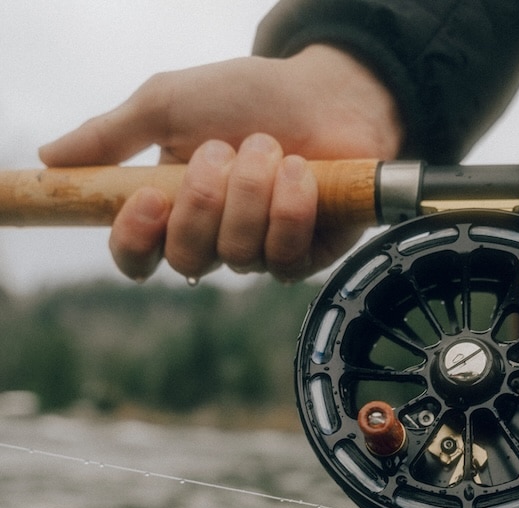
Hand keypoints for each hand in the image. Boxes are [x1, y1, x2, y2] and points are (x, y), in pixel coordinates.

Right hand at [38, 46, 403, 281]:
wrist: (326, 93)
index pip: (137, 256)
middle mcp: (214, 238)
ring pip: (237, 254)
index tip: (150, 200)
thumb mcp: (169, 104)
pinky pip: (283, 258)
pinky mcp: (304, 256)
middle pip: (186, 260)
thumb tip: (49, 159)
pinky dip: (290, 209)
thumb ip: (111, 135)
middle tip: (223, 149)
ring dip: (252, 192)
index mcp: (174, 209)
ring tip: (272, 148)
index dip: (134, 239)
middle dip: (204, 201)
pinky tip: (302, 174)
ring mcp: (260, 251)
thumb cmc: (250, 97)